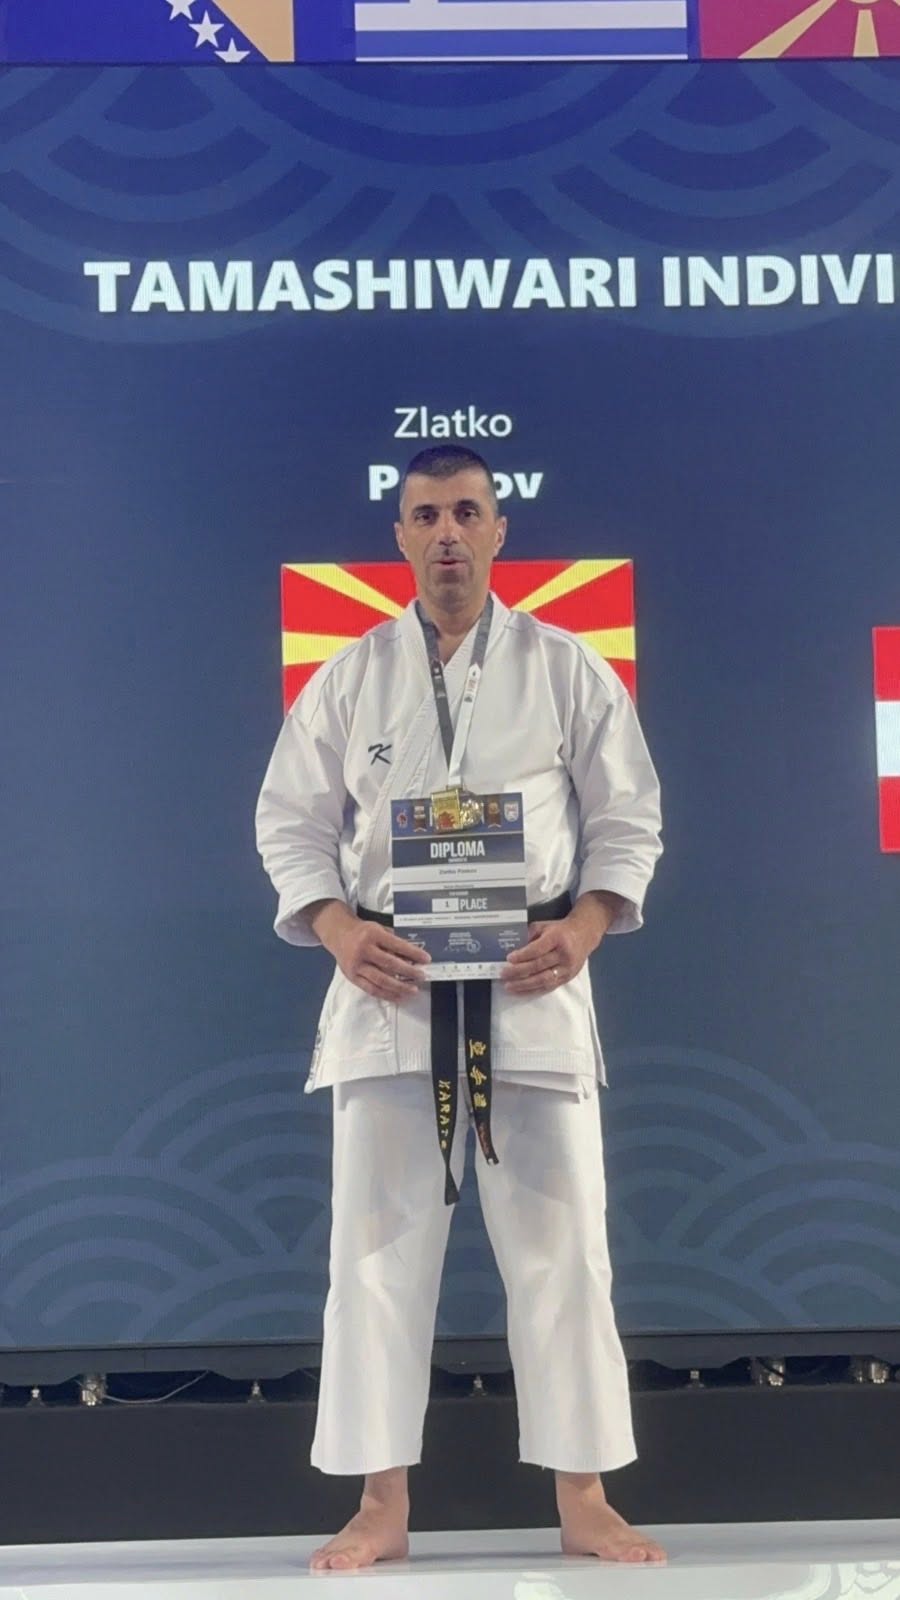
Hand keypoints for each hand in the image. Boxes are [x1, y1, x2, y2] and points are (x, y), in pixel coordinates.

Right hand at [322, 907, 430, 1001]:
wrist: (339, 935)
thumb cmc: (362, 932)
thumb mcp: (379, 929)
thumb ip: (394, 941)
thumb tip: (412, 957)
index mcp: (372, 934)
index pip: (397, 945)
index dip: (413, 953)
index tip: (426, 959)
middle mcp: (364, 950)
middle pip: (389, 964)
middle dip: (408, 972)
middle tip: (421, 976)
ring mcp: (357, 965)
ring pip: (381, 980)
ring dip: (399, 987)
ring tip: (413, 990)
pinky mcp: (352, 977)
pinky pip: (371, 989)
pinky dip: (386, 994)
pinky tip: (398, 996)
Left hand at [501, 892, 620, 995]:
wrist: (584, 935)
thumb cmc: (560, 930)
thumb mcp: (544, 926)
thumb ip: (529, 935)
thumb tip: (514, 949)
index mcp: (557, 938)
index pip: (538, 949)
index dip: (522, 955)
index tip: (508, 958)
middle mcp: (564, 954)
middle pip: (539, 966)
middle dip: (519, 971)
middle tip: (503, 974)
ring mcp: (567, 968)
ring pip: (544, 979)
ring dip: (524, 985)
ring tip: (509, 986)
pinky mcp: (567, 978)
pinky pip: (549, 987)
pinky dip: (533, 990)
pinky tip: (521, 991)